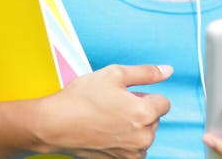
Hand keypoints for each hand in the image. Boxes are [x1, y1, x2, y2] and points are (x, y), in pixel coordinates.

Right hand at [33, 64, 172, 157]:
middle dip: (139, 110)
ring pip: (144, 134)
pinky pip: (133, 148)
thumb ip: (146, 73)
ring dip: (132, 126)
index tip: (126, 96)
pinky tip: (105, 132)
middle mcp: (143, 137)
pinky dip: (124, 141)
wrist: (54, 125)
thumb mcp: (115, 74)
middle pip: (154, 119)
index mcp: (145, 113)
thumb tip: (167, 71)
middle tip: (113, 105)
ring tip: (107, 118)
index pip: (163, 102)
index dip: (144, 96)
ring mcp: (132, 153)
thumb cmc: (81, 98)